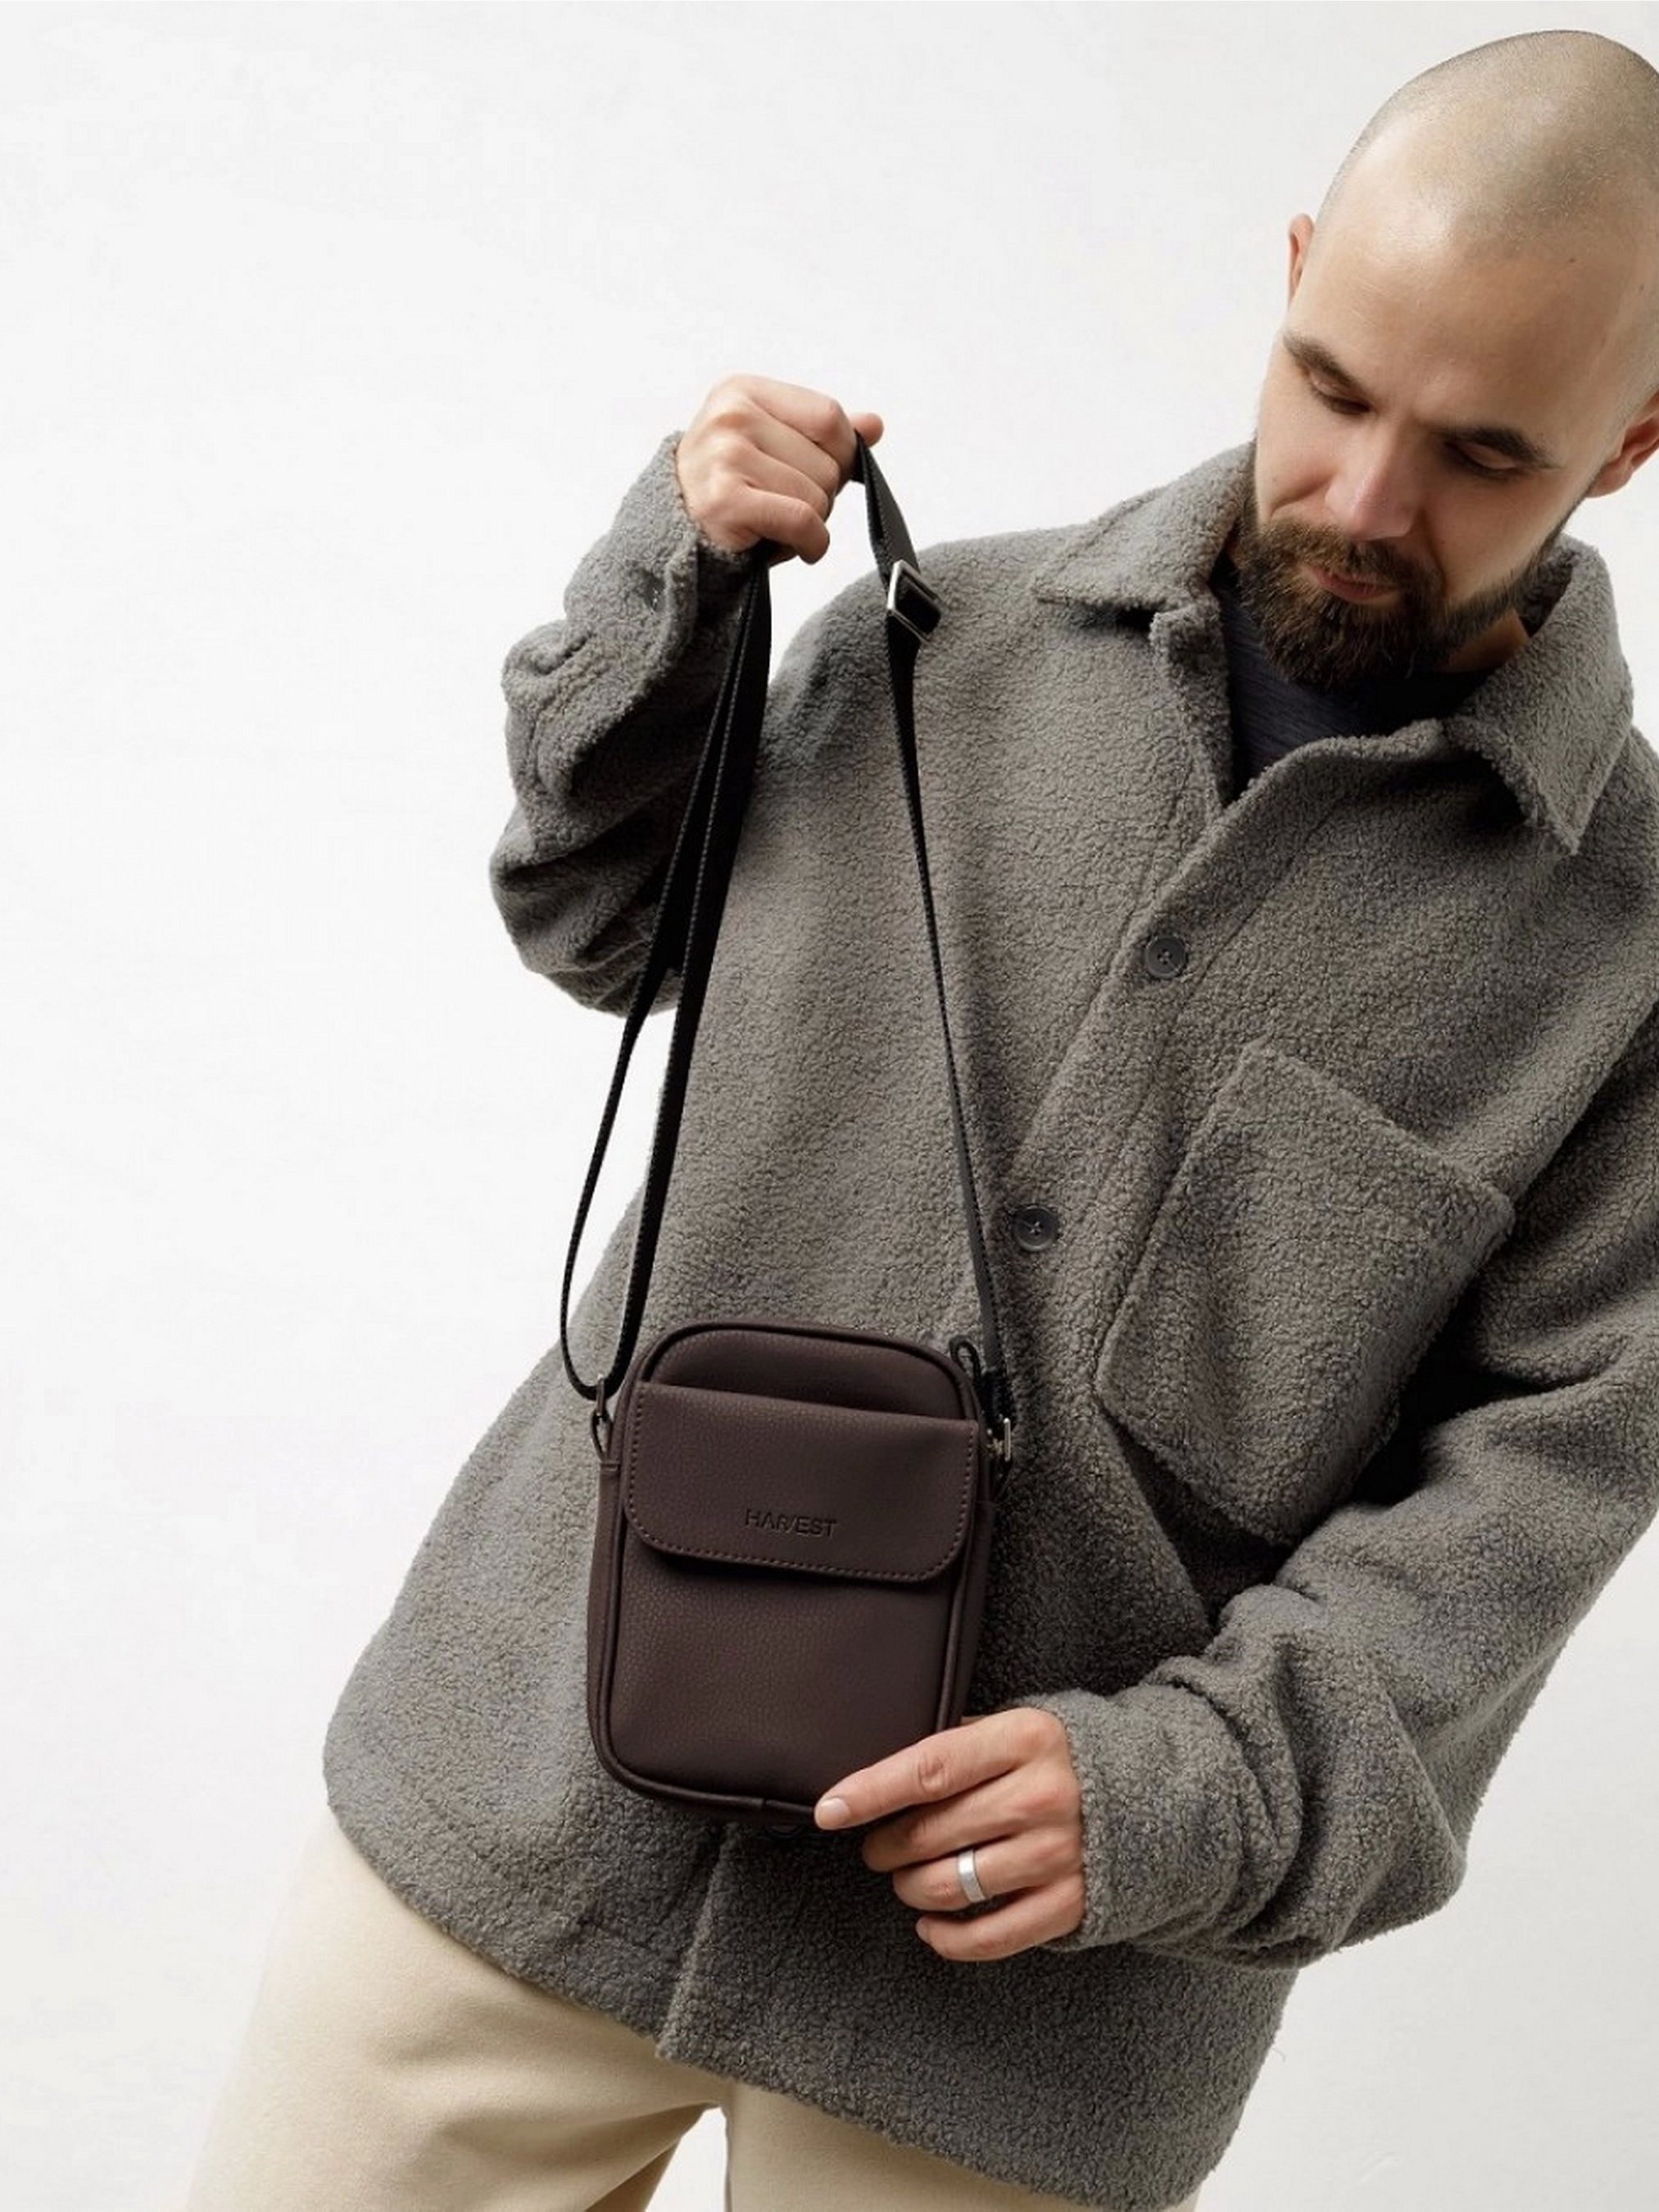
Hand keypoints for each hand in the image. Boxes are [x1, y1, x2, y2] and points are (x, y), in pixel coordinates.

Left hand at [813, 1707, 1085, 1959]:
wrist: (1154, 1794)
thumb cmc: (1064, 1759)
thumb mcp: (1019, 1726)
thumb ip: (963, 1741)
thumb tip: (884, 1769)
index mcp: (1025, 1739)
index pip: (929, 1768)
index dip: (872, 1791)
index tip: (830, 1808)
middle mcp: (1043, 1797)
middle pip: (932, 1832)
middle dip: (886, 1845)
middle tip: (876, 1846)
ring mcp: (1058, 1854)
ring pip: (952, 1885)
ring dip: (911, 1888)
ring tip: (906, 1878)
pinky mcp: (1070, 1903)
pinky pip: (991, 1935)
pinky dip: (948, 1938)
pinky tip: (930, 1926)